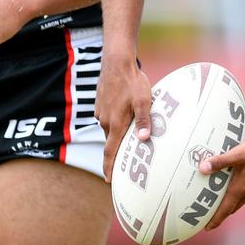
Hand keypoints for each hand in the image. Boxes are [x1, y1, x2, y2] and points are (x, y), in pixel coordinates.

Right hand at [96, 55, 153, 181]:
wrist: (116, 63)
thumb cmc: (133, 82)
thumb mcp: (144, 101)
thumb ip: (144, 120)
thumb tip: (143, 140)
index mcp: (116, 123)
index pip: (111, 152)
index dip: (109, 167)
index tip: (109, 180)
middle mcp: (105, 121)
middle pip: (111, 142)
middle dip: (116, 153)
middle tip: (124, 164)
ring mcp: (101, 113)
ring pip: (111, 129)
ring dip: (118, 133)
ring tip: (130, 135)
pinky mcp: (100, 105)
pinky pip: (108, 118)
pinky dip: (115, 121)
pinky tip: (125, 114)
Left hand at [198, 136, 244, 229]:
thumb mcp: (239, 154)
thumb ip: (221, 161)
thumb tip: (203, 168)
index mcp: (240, 189)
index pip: (224, 210)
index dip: (215, 220)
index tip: (207, 228)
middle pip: (232, 207)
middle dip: (222, 212)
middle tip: (211, 214)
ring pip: (241, 199)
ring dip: (232, 201)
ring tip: (223, 196)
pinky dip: (242, 191)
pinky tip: (241, 181)